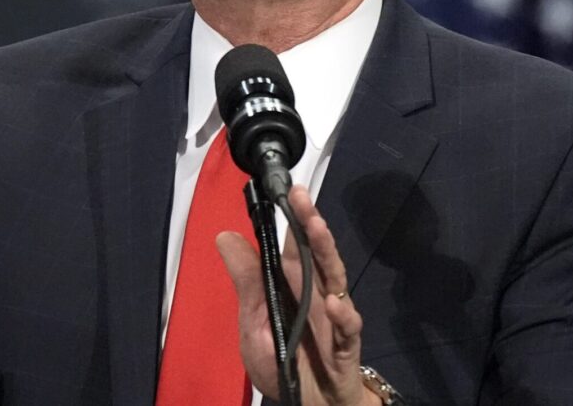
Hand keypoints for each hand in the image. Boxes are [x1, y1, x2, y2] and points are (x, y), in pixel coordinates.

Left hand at [217, 185, 377, 405]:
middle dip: (310, 223)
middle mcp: (317, 294)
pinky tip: (332, 303)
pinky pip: (348, 328)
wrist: (312, 405)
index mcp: (294, 286)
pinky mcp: (345, 346)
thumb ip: (246, 282)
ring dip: (327, 253)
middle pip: (316, 253)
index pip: (295, 246)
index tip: (288, 190)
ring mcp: (334, 317)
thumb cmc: (284, 361)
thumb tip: (224, 235)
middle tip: (301, 195)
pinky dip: (342, 315)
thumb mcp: (253, 322)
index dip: (294, 218)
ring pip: (334, 279)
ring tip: (317, 228)